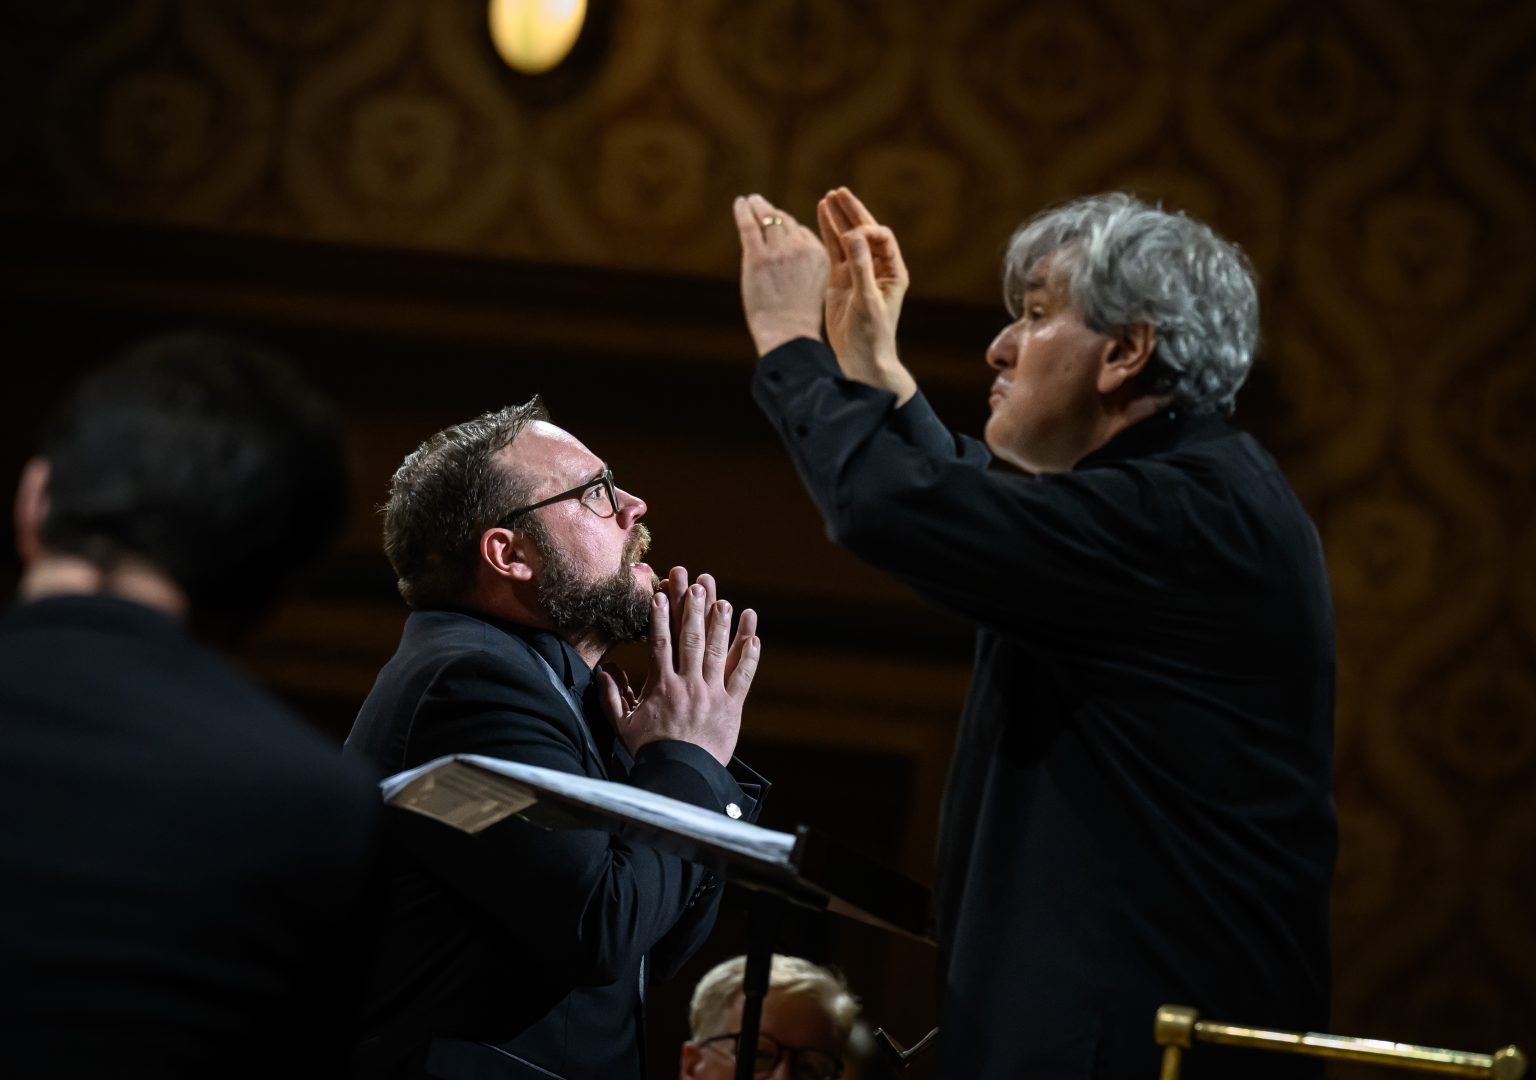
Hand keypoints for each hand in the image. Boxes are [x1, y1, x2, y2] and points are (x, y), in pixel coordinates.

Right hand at [597, 580, 760, 765]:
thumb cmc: (651, 751)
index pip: (660, 642)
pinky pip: (742, 677)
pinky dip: (748, 656)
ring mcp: (712, 694)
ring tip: (723, 600)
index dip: (660, 616)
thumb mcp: (623, 725)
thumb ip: (612, 696)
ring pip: (717, 652)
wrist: (681, 776)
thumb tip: (602, 671)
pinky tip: (753, 636)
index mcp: (661, 686)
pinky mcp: (731, 707)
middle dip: (693, 609)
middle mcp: (688, 684)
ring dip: (721, 624)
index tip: (660, 593)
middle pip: (690, 639)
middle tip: (696, 585)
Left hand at [734, 193, 828, 355]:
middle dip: (772, 213)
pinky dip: (743, 211)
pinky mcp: (757, 257)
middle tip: (761, 204)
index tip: (779, 230)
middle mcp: (800, 248)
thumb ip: (802, 264)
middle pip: (784, 221)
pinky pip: (749, 225)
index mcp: (818, 253)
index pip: (801, 231)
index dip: (787, 230)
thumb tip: (784, 248)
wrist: (788, 332)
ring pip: (768, 219)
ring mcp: (778, 251)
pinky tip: (740, 203)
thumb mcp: (812, 284)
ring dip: (758, 207)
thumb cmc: (797, 316)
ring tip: (750, 201)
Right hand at [817, 187, 915, 402]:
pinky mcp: (841, 280)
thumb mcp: (867, 302)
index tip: (852, 233)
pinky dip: (827, 234)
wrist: (862, 360)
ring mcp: (858, 273)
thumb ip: (861, 268)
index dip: (867, 230)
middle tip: (838, 192)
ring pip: (847, 238)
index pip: (882, 238)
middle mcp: (877, 268)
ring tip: (826, 198)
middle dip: (852, 212)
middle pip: (865, 231)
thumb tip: (855, 237)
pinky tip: (820, 216)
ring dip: (837, 218)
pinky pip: (834, 251)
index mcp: (892, 272)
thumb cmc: (872, 335)